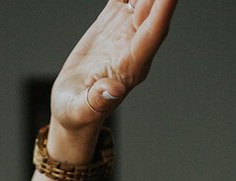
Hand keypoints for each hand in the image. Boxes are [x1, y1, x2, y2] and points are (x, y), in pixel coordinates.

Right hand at [51, 0, 177, 135]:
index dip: (164, 11)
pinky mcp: (114, 21)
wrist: (72, 108)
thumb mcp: (80, 112)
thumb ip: (96, 102)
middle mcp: (135, 44)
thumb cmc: (77, 114)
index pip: (153, 33)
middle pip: (154, 9)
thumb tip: (112, 92)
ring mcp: (126, 31)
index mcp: (132, 66)